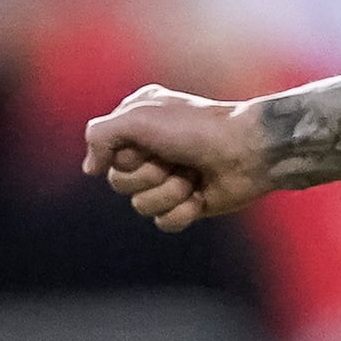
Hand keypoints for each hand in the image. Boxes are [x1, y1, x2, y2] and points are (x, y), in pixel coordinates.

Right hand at [82, 86, 273, 232]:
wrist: (249, 150)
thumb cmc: (197, 128)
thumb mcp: (138, 117)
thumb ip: (99, 136)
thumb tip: (91, 169)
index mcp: (138, 123)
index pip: (106, 154)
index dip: (126, 155)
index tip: (151, 141)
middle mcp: (152, 149)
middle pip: (120, 183)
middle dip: (148, 175)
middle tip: (175, 159)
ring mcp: (170, 177)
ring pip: (141, 205)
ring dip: (169, 192)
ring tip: (193, 176)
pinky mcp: (189, 202)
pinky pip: (164, 222)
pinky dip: (184, 211)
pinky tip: (201, 196)